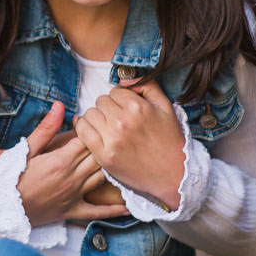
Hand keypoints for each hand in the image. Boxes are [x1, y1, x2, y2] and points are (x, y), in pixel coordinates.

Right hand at [17, 101, 130, 225]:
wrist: (2, 205)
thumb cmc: (12, 175)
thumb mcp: (27, 148)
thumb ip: (46, 127)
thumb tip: (59, 105)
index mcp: (61, 160)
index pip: (88, 139)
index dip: (96, 129)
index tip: (101, 122)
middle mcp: (72, 177)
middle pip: (99, 156)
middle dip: (108, 144)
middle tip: (117, 136)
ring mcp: (74, 195)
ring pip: (103, 178)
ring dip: (115, 168)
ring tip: (126, 158)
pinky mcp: (73, 211)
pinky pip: (98, 211)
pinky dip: (114, 211)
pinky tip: (129, 208)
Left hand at [75, 80, 186, 209]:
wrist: (173, 175)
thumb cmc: (170, 140)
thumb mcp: (166, 107)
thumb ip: (147, 86)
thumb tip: (124, 80)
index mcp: (138, 107)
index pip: (114, 91)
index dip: (119, 99)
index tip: (125, 108)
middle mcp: (123, 121)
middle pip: (100, 101)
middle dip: (108, 107)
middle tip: (117, 119)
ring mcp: (112, 139)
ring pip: (89, 114)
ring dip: (96, 118)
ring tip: (107, 126)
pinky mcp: (104, 156)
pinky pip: (83, 132)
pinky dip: (84, 128)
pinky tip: (92, 130)